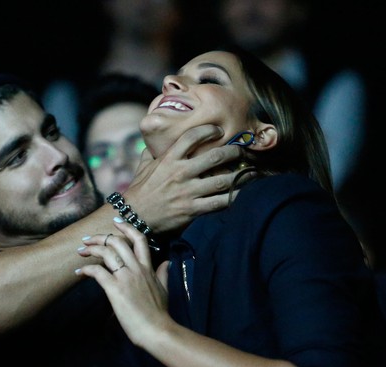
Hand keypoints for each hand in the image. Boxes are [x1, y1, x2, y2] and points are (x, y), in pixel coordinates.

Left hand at [77, 218, 171, 347]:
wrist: (156, 330)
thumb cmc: (159, 313)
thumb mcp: (164, 289)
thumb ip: (163, 273)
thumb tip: (166, 262)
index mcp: (148, 268)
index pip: (139, 239)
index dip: (126, 227)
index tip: (115, 221)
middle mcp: (136, 268)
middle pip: (118, 242)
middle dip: (100, 237)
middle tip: (88, 239)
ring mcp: (126, 278)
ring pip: (107, 252)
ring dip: (91, 249)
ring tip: (81, 251)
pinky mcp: (115, 289)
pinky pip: (97, 272)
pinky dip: (86, 269)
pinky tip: (79, 272)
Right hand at [123, 124, 242, 233]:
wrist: (134, 217)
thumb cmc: (140, 191)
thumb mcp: (143, 167)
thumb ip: (152, 152)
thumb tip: (156, 141)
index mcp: (169, 159)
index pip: (192, 137)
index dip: (209, 130)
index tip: (219, 130)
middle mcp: (180, 173)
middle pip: (215, 156)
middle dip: (234, 152)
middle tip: (242, 152)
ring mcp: (188, 192)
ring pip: (222, 180)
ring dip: (241, 175)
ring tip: (252, 172)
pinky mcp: (192, 209)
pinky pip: (219, 202)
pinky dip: (234, 197)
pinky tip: (242, 193)